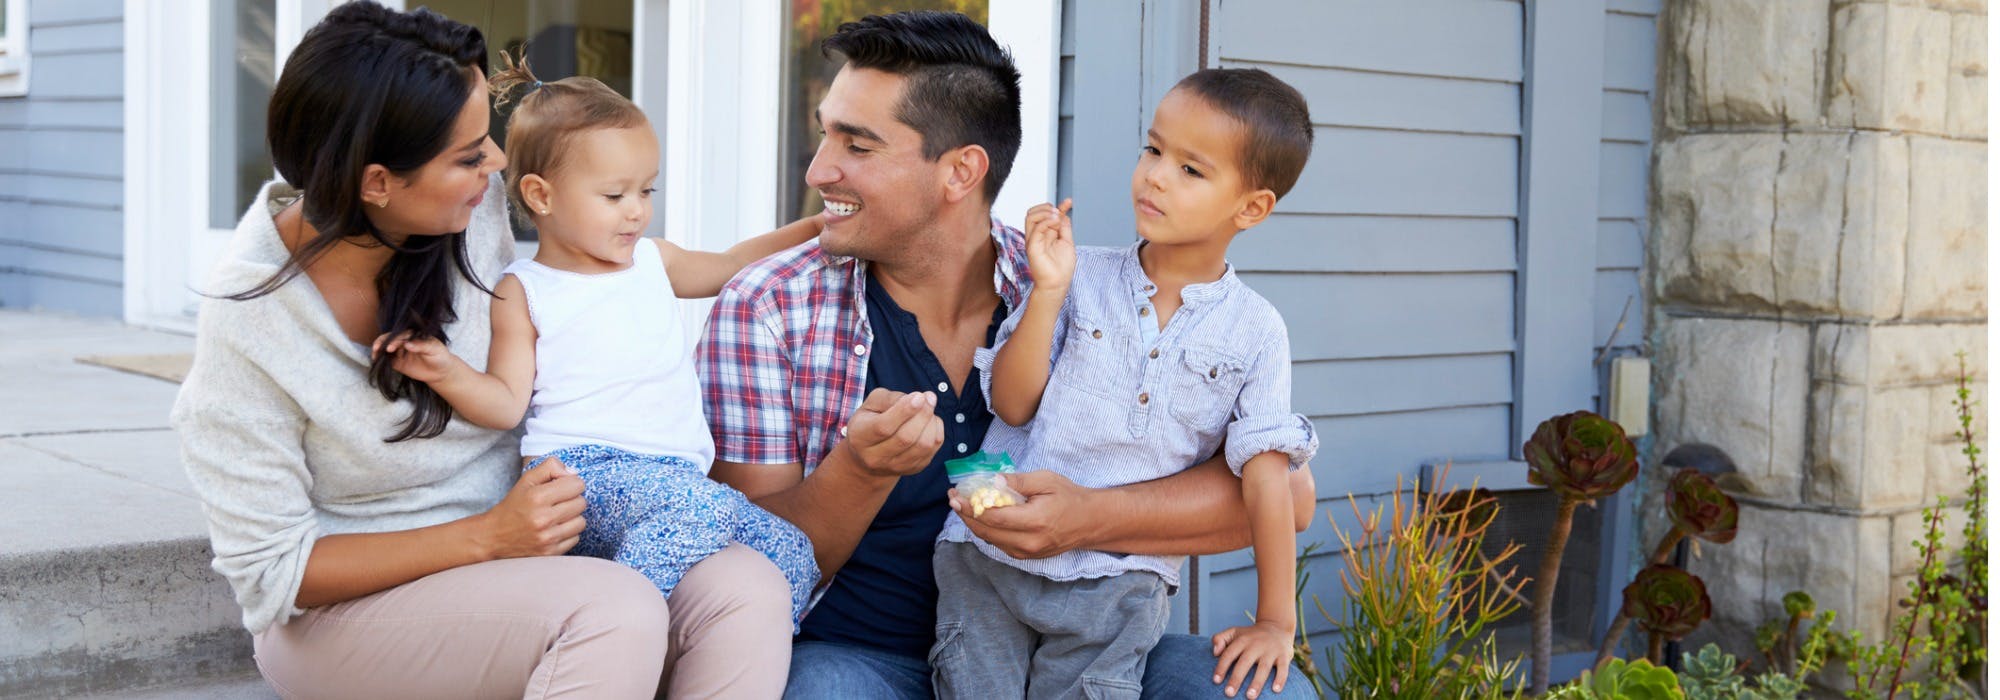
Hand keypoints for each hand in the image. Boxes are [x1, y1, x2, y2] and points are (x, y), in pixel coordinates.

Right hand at [371, 331, 458, 384]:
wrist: (441, 372)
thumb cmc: (440, 357)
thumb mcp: (434, 349)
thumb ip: (421, 346)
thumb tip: (407, 344)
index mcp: (414, 335)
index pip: (401, 335)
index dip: (394, 340)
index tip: (390, 347)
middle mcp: (405, 341)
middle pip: (390, 339)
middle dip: (382, 342)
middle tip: (377, 348)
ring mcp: (400, 351)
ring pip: (386, 347)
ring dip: (378, 349)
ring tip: (374, 353)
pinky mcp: (397, 362)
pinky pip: (387, 359)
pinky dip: (380, 358)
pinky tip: (375, 360)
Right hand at [475, 457, 587, 558]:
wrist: (494, 537)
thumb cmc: (514, 505)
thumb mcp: (527, 480)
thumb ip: (550, 467)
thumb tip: (574, 473)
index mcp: (538, 497)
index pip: (577, 485)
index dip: (571, 483)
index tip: (561, 487)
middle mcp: (543, 519)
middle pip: (582, 503)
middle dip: (572, 499)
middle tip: (557, 502)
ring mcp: (548, 538)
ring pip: (581, 522)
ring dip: (572, 518)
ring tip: (556, 516)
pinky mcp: (551, 553)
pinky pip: (576, 538)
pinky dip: (568, 533)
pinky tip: (554, 530)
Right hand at [837, 388, 942, 479]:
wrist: (868, 457)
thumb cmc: (870, 422)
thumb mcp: (870, 405)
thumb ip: (890, 399)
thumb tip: (918, 399)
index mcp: (860, 438)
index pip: (883, 427)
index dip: (904, 411)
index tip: (919, 396)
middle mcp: (876, 457)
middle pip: (906, 438)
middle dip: (923, 414)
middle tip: (929, 397)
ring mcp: (896, 467)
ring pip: (923, 445)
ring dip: (931, 422)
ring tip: (928, 408)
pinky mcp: (914, 469)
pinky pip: (933, 449)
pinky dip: (936, 430)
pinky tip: (929, 421)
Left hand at [948, 470, 1090, 559]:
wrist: (1089, 522)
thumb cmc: (1069, 496)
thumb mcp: (1046, 480)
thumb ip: (1018, 482)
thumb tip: (993, 482)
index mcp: (1034, 521)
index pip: (993, 517)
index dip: (970, 507)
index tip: (955, 495)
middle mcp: (1028, 542)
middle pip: (986, 531)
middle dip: (965, 514)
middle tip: (953, 498)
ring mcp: (1026, 553)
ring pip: (989, 540)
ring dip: (973, 523)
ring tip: (962, 505)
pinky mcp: (1025, 557)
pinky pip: (998, 544)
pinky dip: (986, 530)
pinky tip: (980, 516)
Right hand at [1023, 200, 1075, 293]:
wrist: (1057, 284)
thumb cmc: (1062, 268)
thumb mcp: (1067, 242)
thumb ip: (1064, 227)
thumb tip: (1064, 214)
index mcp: (1046, 234)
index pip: (1046, 215)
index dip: (1058, 206)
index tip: (1069, 202)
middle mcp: (1037, 235)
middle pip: (1033, 212)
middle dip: (1047, 207)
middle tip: (1059, 213)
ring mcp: (1033, 240)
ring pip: (1030, 216)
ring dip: (1044, 212)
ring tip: (1056, 217)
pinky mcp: (1032, 246)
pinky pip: (1035, 228)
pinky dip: (1046, 221)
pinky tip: (1055, 223)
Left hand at [1211, 621, 1293, 698]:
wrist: (1277, 626)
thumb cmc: (1250, 635)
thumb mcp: (1234, 632)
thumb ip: (1220, 639)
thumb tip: (1214, 652)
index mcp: (1242, 640)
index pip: (1229, 654)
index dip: (1222, 667)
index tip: (1216, 681)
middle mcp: (1256, 645)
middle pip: (1245, 662)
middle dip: (1236, 678)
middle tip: (1229, 693)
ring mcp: (1271, 650)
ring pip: (1263, 667)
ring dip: (1257, 682)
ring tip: (1250, 697)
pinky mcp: (1284, 655)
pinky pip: (1283, 668)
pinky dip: (1280, 678)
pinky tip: (1275, 690)